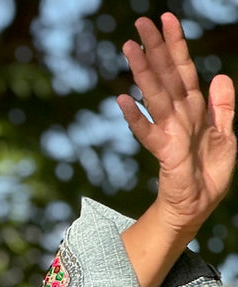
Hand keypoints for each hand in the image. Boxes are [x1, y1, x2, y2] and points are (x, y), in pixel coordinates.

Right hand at [117, 13, 234, 235]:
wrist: (199, 206)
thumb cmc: (208, 174)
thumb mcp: (226, 135)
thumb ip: (222, 106)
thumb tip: (220, 76)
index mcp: (194, 108)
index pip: (184, 69)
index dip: (177, 44)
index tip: (167, 18)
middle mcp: (180, 115)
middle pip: (166, 75)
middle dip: (155, 48)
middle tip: (140, 24)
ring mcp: (170, 132)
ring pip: (156, 95)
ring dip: (143, 72)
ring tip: (129, 49)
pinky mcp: (166, 153)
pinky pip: (148, 133)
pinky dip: (135, 117)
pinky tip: (122, 100)